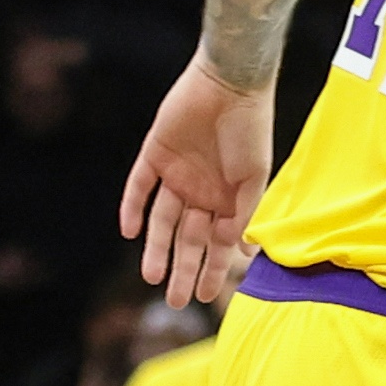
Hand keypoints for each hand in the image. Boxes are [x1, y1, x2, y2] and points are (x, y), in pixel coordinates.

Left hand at [117, 57, 277, 305]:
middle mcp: (202, 192)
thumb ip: (244, 213)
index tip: (203, 299)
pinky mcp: (155, 155)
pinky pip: (139, 186)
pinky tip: (130, 232)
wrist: (229, 84)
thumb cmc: (250, 130)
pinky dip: (133, 207)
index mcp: (228, 200)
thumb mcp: (254, 178)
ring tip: (151, 277)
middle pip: (187, 238)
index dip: (210, 271)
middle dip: (182, 269)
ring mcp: (177, 175)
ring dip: (156, 248)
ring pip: (162, 220)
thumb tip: (240, 254)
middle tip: (175, 301)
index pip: (216, 244)